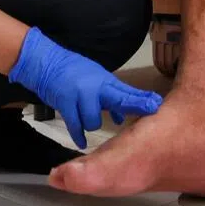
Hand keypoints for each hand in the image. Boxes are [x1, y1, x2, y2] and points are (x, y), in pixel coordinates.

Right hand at [9, 27, 161, 148]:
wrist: (48, 63)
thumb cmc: (74, 71)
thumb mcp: (96, 80)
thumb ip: (110, 98)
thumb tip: (121, 117)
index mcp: (106, 81)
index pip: (127, 91)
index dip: (142, 99)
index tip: (157, 104)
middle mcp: (96, 87)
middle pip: (118, 100)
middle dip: (132, 108)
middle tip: (145, 114)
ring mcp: (81, 95)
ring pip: (94, 120)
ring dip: (92, 124)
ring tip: (86, 120)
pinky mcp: (66, 103)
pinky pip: (76, 125)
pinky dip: (79, 135)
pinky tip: (82, 143)